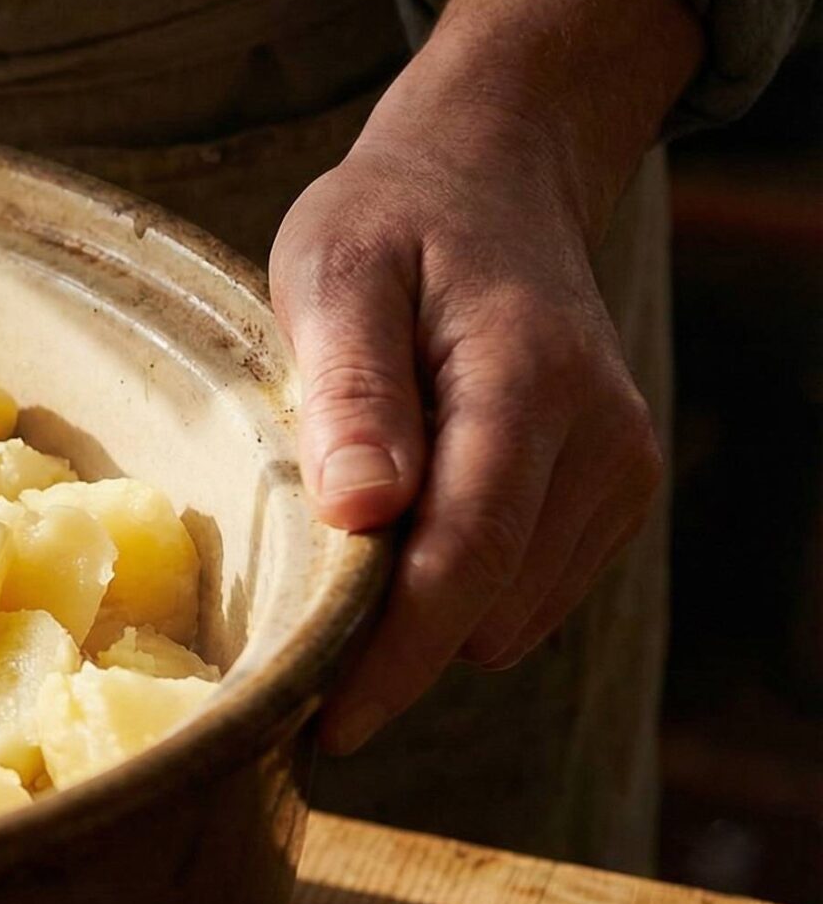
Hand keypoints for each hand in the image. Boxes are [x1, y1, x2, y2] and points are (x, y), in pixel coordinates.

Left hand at [271, 0, 703, 753]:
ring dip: (422, 611)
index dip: (391, 656)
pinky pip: (524, 595)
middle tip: (286, 650)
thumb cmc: (390, 222)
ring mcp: (618, 471)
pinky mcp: (615, 494)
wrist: (491, 180)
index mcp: (526, 380)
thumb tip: (364, 511)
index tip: (319, 724)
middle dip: (389, 645)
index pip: (463, 558)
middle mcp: (599, 437)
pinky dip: (459, 590)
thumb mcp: (334, 268)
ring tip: (350, 527)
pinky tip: (407, 522)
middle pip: (486, 602)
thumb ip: (350, 385)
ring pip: (507, 615)